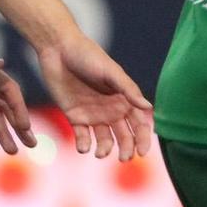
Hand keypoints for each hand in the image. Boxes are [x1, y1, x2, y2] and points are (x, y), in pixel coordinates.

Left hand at [35, 34, 152, 161]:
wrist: (58, 48)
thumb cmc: (88, 56)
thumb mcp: (110, 71)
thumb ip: (128, 89)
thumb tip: (148, 106)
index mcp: (124, 99)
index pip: (139, 124)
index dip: (143, 139)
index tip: (142, 152)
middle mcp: (111, 110)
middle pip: (124, 136)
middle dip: (126, 149)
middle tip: (124, 158)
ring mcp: (93, 115)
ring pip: (104, 140)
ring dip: (105, 149)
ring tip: (100, 153)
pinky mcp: (75, 117)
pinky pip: (82, 136)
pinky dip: (84, 145)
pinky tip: (83, 147)